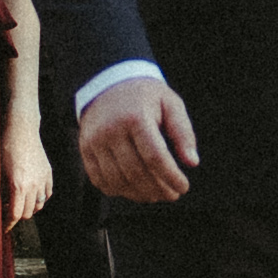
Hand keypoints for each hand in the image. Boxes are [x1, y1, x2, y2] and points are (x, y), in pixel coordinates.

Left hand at [7, 135, 54, 225]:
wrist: (21, 130)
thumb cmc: (6, 149)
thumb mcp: (0, 172)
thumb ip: (3, 192)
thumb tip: (3, 206)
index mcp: (18, 186)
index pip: (15, 215)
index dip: (9, 224)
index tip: (4, 229)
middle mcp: (33, 185)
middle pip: (28, 213)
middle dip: (18, 215)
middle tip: (10, 211)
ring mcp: (43, 179)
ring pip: (39, 205)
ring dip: (30, 208)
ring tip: (21, 202)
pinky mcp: (49, 174)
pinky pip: (47, 194)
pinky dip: (40, 198)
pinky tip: (33, 194)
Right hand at [78, 70, 200, 208]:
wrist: (107, 83)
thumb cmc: (145, 96)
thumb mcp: (170, 103)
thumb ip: (183, 132)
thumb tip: (192, 162)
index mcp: (135, 117)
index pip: (155, 157)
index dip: (171, 177)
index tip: (183, 187)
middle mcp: (111, 130)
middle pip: (136, 173)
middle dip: (158, 190)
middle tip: (172, 195)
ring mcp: (95, 141)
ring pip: (118, 181)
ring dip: (140, 195)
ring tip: (156, 195)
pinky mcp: (85, 149)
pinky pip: (100, 180)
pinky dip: (119, 191)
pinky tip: (134, 190)